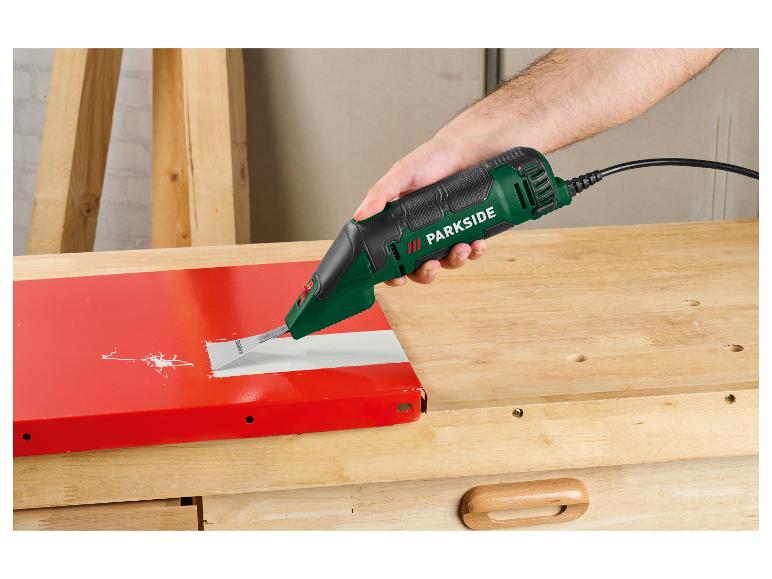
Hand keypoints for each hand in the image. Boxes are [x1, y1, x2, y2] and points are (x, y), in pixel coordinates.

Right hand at [353, 136, 486, 285]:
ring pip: (447, 262)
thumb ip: (381, 194)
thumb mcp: (402, 174)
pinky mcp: (468, 230)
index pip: (392, 255)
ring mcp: (446, 232)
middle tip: (432, 265)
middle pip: (419, 267)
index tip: (398, 278)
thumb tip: (360, 215)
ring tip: (461, 247)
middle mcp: (423, 231)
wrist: (470, 149)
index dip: (393, 272)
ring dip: (454, 261)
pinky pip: (471, 251)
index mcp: (401, 222)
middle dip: (427, 272)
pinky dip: (474, 251)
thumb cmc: (433, 157)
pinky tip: (476, 243)